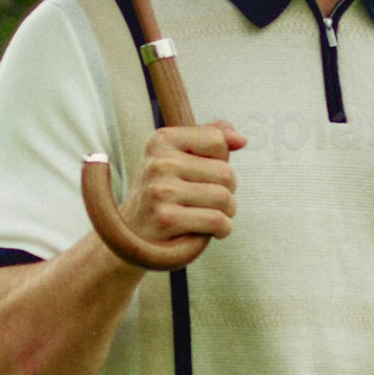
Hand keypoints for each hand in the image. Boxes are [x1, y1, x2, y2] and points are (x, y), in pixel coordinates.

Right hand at [126, 119, 245, 255]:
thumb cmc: (164, 194)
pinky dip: (222, 229)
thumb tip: (241, 139)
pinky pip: (217, 220)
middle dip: (226, 190)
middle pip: (225, 172)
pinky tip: (211, 231)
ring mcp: (161, 190)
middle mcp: (159, 162)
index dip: (220, 161)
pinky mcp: (167, 219)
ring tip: (209, 215)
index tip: (204, 174)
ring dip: (226, 212)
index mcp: (161, 140)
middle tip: (207, 201)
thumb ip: (210, 139)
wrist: (132, 235)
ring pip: (224, 197)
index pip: (217, 140)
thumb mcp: (179, 158)